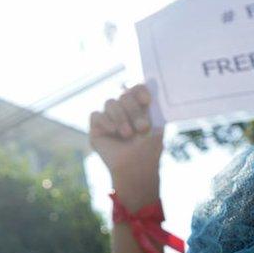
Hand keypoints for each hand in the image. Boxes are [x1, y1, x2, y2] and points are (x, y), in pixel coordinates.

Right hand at [89, 84, 162, 207]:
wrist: (135, 168)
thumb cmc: (149, 150)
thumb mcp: (157, 126)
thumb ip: (154, 107)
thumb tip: (153, 83)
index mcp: (139, 108)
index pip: (135, 88)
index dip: (139, 90)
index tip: (147, 101)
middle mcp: (123, 110)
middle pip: (124, 94)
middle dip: (133, 110)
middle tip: (142, 128)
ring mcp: (109, 118)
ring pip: (110, 102)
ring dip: (121, 117)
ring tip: (127, 134)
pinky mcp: (96, 128)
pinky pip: (96, 114)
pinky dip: (106, 121)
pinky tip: (113, 132)